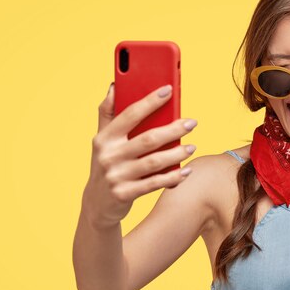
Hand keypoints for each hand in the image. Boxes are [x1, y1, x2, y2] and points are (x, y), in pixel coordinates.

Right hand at [83, 83, 197, 226]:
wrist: (97, 203)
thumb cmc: (106, 164)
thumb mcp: (101, 140)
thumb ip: (107, 113)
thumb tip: (114, 86)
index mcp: (104, 138)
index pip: (129, 114)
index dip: (149, 101)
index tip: (169, 90)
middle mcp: (108, 156)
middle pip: (147, 139)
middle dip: (173, 129)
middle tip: (192, 123)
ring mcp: (116, 176)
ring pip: (154, 162)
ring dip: (177, 154)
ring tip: (192, 147)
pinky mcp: (125, 194)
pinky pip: (154, 183)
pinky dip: (173, 177)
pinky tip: (186, 171)